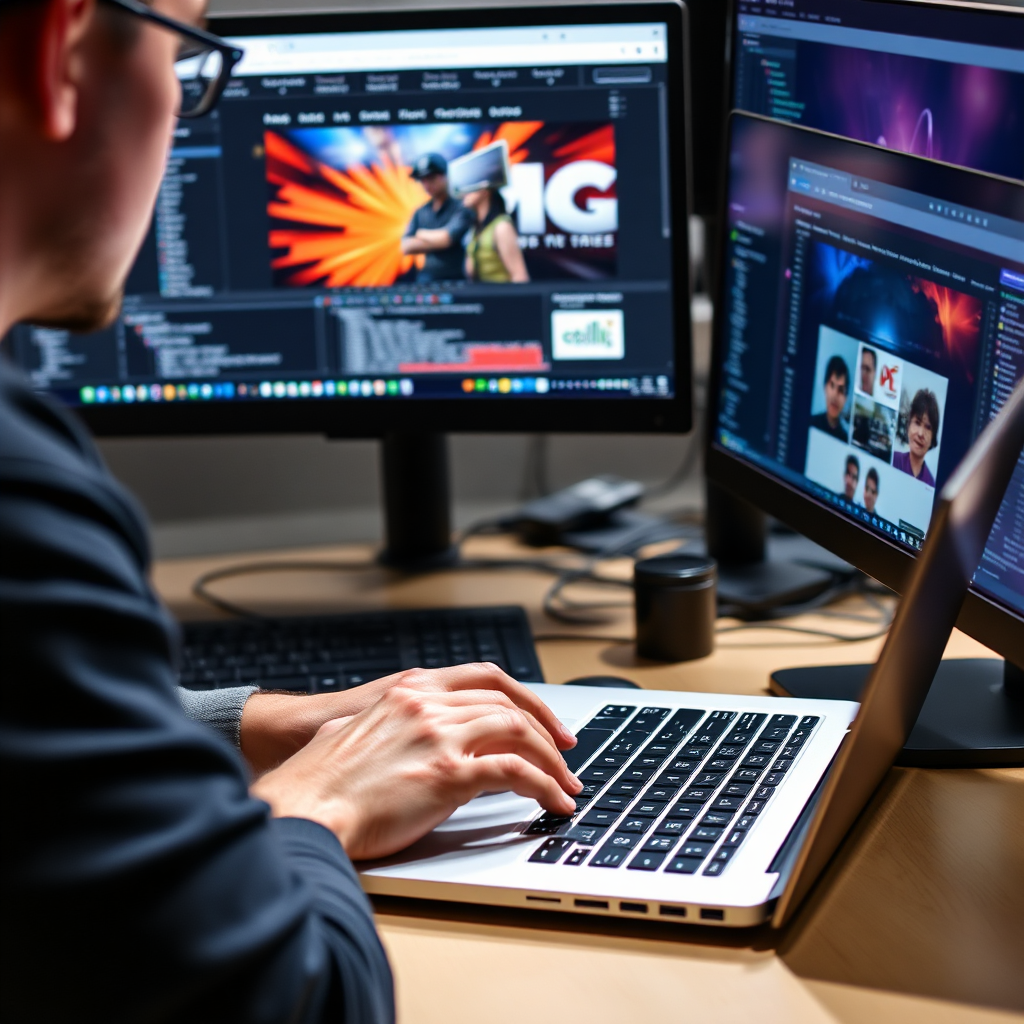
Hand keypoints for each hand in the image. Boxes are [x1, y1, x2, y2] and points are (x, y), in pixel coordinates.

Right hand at [240, 663, 576, 774]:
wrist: (302, 807)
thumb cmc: (319, 778)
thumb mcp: (358, 730)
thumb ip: (393, 724)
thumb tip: (407, 740)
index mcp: (412, 689)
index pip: (486, 678)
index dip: (523, 697)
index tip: (541, 718)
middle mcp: (429, 704)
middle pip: (509, 704)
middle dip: (546, 728)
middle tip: (565, 752)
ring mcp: (440, 736)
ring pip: (519, 733)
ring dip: (551, 760)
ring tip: (566, 783)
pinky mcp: (448, 775)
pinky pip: (516, 773)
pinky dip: (544, 785)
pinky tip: (553, 801)